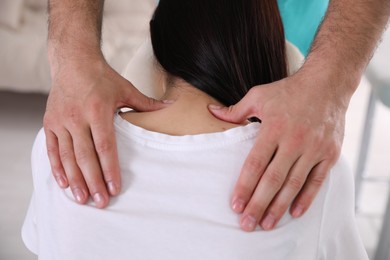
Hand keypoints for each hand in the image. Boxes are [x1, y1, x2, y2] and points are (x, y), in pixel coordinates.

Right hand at [44, 59, 167, 207]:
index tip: (115, 188)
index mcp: (98, 111)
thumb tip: (171, 106)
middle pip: (85, 156)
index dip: (110, 169)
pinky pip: (52, 149)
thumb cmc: (102, 77)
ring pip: (67, 156)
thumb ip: (147, 103)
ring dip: (75, 180)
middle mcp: (77, 118)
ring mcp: (61, 121)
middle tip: (101, 202)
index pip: (105, 146)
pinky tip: (64, 183)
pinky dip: (57, 168)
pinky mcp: (50, 123)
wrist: (73, 61)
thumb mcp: (126, 88)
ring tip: (83, 199)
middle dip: (93, 181)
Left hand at [209, 71, 346, 230]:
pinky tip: (294, 212)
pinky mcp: (329, 153)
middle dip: (258, 204)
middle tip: (247, 224)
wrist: (327, 83)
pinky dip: (306, 198)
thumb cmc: (288, 90)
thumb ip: (235, 110)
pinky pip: (317, 180)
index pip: (255, 163)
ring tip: (267, 224)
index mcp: (273, 127)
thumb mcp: (258, 95)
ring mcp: (314, 148)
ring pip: (294, 184)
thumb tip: (210, 112)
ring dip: (279, 207)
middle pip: (273, 179)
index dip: (244, 186)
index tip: (235, 205)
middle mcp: (294, 140)